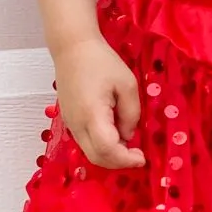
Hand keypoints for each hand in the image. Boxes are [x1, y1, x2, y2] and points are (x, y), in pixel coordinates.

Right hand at [52, 35, 145, 169]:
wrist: (72, 48)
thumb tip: (128, 135)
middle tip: (137, 155)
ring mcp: (70, 124)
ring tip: (129, 146)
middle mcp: (77, 124)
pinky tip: (115, 136)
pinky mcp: (69, 120)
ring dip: (110, 156)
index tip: (142, 157)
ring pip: (89, 152)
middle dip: (119, 163)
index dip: (126, 159)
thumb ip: (131, 113)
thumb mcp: (127, 84)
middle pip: (96, 158)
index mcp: (92, 114)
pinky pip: (85, 142)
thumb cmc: (101, 61)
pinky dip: (101, 147)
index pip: (107, 150)